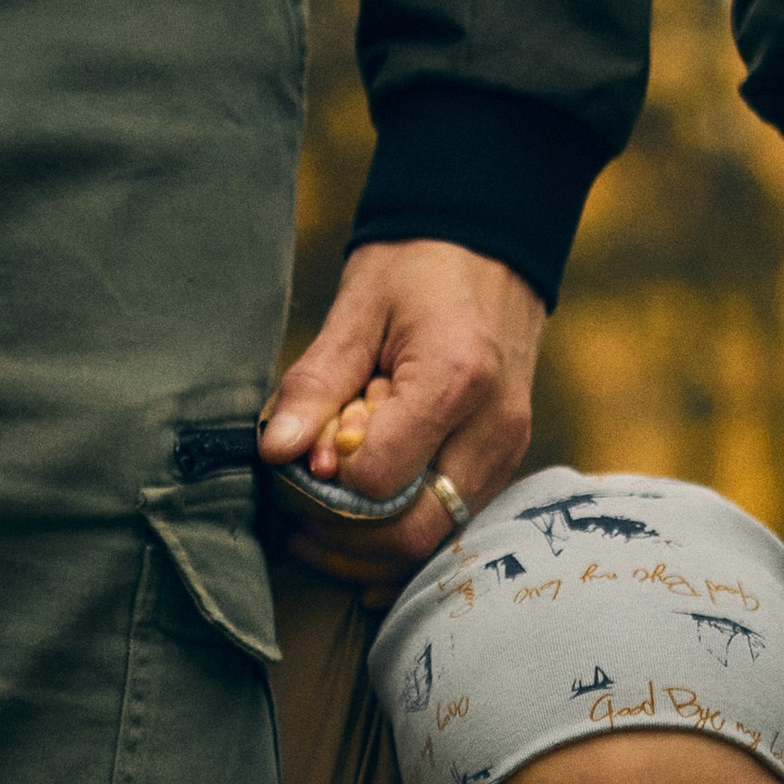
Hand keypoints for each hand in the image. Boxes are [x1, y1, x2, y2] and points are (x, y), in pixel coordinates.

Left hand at [259, 238, 546, 581]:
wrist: (493, 239)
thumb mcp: (357, 307)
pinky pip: (449, 526)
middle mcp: (493, 431)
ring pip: (432, 542)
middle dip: (344, 538)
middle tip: (296, 519)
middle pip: (411, 533)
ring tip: (322, 518)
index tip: (301, 458)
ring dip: (369, 545)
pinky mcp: (505, 463)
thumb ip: (316, 385)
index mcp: (455, 382)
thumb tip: (276, 453)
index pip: (377, 481)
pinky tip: (363, 524)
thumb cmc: (421, 262)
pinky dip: (400, 533)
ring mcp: (507, 454)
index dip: (328, 483)